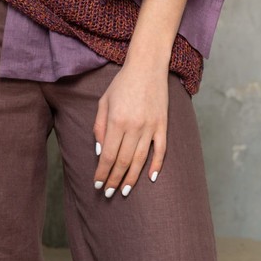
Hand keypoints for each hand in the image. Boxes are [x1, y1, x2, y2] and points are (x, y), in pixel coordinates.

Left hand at [92, 59, 168, 198]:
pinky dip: (156, 165)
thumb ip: (99, 127)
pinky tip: (150, 178)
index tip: (97, 184)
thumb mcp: (104, 101)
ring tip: (125, 191)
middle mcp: (134, 126)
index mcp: (116, 120)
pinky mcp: (163, 124)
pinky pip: (161, 150)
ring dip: (132, 178)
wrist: (147, 67)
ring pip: (140, 159)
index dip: (102, 172)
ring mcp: (150, 126)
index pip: (108, 155)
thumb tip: (101, 152)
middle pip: (123, 161)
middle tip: (108, 193)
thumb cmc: (122, 84)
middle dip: (114, 180)